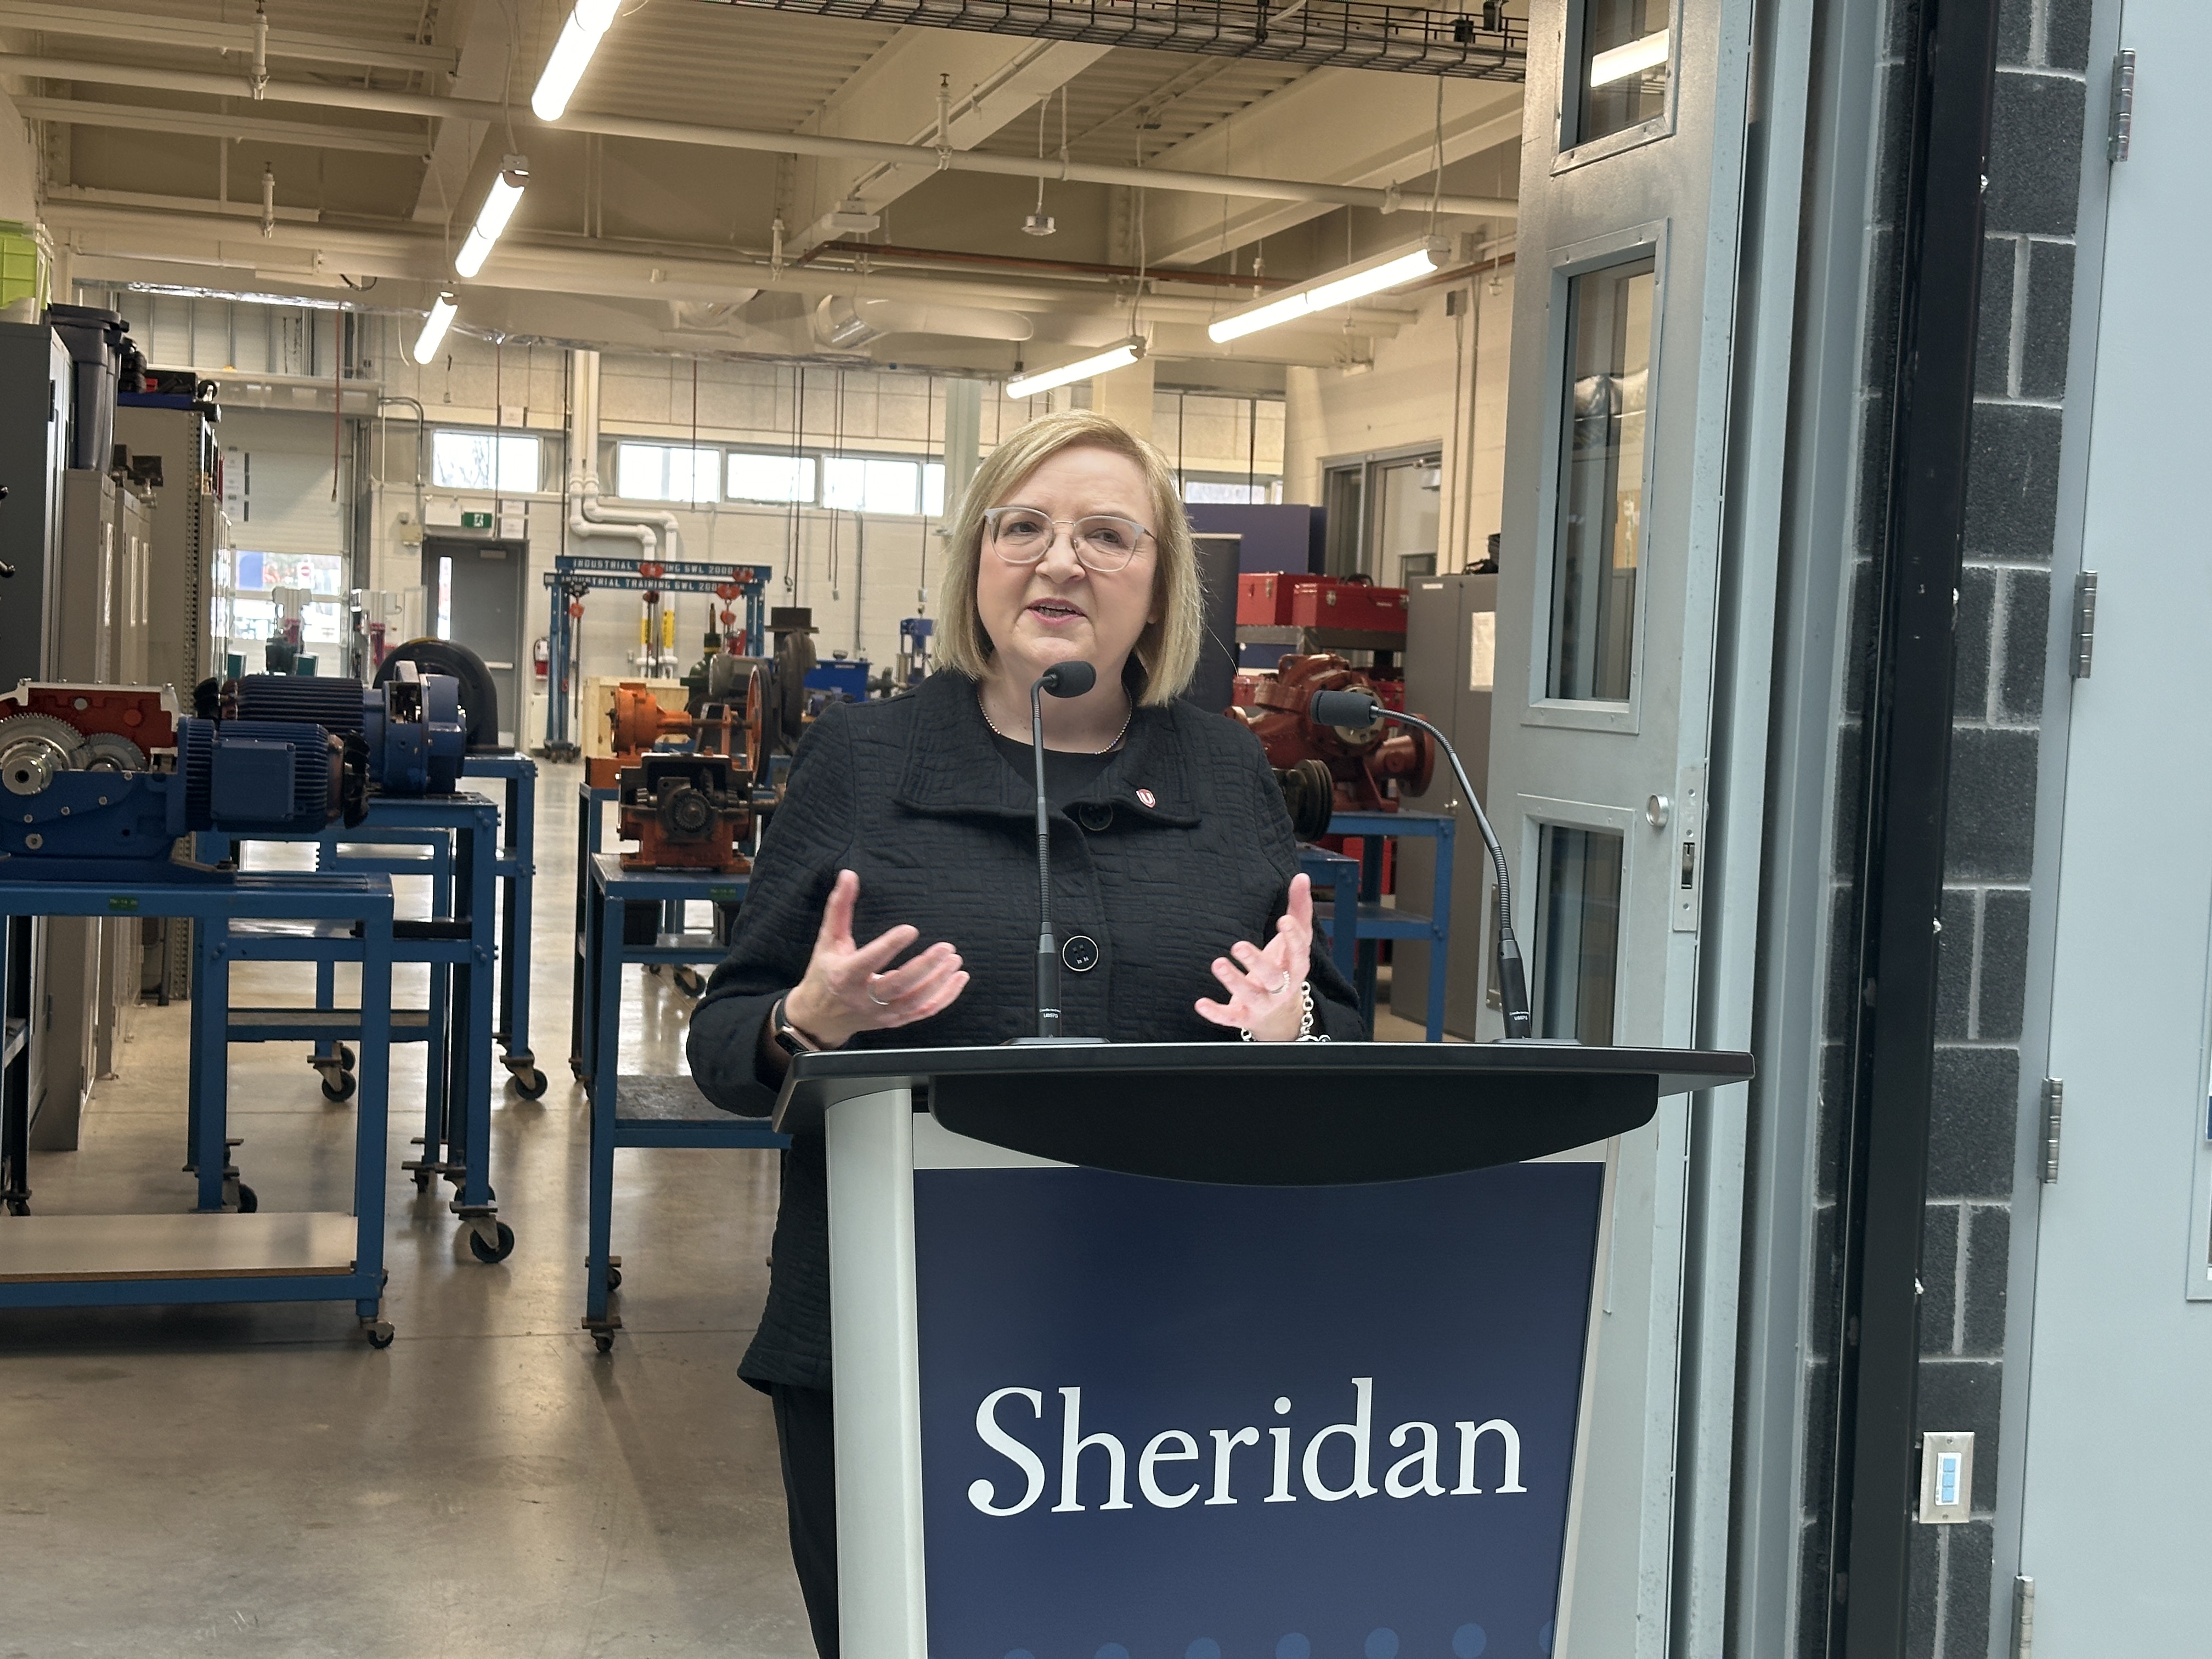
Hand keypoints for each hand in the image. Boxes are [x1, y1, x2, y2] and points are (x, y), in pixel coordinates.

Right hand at [784, 870, 967, 1048]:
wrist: (820, 1017)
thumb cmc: (825, 972)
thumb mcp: (828, 939)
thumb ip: (839, 907)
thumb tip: (849, 874)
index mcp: (845, 976)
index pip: (869, 961)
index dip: (890, 946)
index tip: (911, 929)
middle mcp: (863, 998)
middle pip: (898, 986)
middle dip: (924, 967)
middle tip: (946, 948)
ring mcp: (880, 1013)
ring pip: (914, 1002)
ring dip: (938, 982)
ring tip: (955, 959)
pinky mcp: (893, 1021)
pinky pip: (923, 1012)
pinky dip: (944, 997)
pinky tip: (958, 979)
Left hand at [1196, 872, 1314, 1042]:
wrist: (1280, 1015)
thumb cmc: (1284, 968)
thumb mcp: (1294, 941)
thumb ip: (1298, 909)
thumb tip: (1302, 877)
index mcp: (1296, 966)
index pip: (1299, 952)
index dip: (1293, 937)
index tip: (1282, 921)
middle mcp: (1282, 987)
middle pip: (1273, 977)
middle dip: (1256, 962)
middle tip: (1238, 945)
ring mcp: (1263, 1003)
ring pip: (1250, 995)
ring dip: (1233, 981)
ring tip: (1217, 963)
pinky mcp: (1244, 1016)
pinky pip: (1230, 1017)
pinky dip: (1216, 1013)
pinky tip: (1200, 1003)